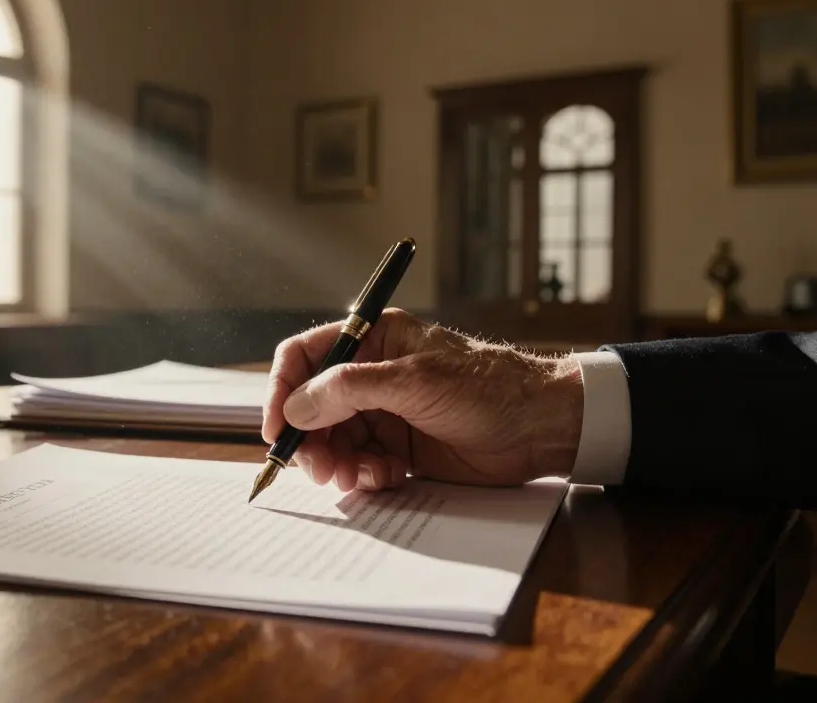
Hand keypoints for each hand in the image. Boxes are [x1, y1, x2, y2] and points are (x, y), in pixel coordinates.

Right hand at [263, 309, 583, 492]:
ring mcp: (386, 413)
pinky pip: (362, 463)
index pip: (305, 357)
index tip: (276, 428)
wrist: (540, 427)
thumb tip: (295, 407)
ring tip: (357, 476)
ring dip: (337, 462)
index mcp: (373, 340)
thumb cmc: (486, 388)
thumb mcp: (411, 382)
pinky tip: (384, 477)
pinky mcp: (401, 448)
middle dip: (310, 438)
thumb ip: (347, 391)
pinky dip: (364, 475)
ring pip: (335, 441)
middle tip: (317, 468)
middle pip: (313, 407)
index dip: (282, 391)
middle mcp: (373, 375)